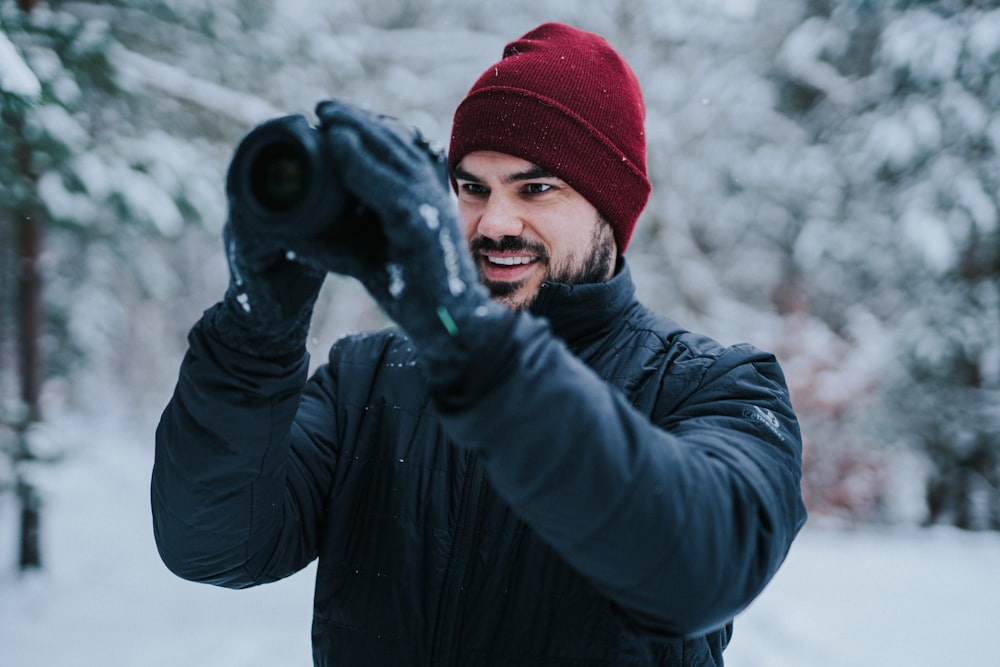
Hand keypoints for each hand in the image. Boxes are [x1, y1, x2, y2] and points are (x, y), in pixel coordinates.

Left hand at [311, 99, 504, 362]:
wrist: (451, 327)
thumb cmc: (415, 296)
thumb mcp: (369, 259)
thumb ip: (340, 240)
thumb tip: (292, 232)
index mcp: (425, 199)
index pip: (401, 150)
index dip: (369, 129)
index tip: (335, 117)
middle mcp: (432, 195)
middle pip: (396, 142)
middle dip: (358, 120)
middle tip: (323, 107)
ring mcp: (430, 207)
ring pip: (393, 154)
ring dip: (357, 129)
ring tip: (325, 115)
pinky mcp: (422, 224)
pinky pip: (387, 184)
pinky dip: (361, 162)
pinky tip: (337, 145)